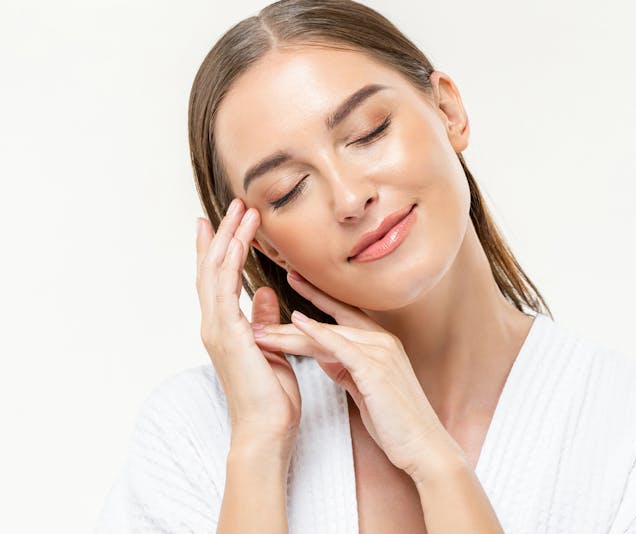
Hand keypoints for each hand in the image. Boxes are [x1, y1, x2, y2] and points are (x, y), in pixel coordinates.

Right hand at [195, 198, 300, 458]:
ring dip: (228, 237)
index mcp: (226, 328)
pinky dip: (231, 261)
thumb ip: (265, 319)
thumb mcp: (272, 347)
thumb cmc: (271, 395)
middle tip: (234, 203)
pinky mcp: (227, 334)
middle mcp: (215, 324)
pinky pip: (226, 288)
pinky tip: (239, 240)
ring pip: (215, 271)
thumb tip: (267, 293)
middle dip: (223, 233)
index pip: (220, 279)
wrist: (267, 428)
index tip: (228, 221)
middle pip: (212, 267)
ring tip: (242, 209)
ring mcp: (217, 328)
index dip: (222, 248)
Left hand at [253, 270, 465, 481]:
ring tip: (261, 330)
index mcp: (381, 343)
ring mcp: (381, 352)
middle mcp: (382, 341)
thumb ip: (347, 367)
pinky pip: (341, 346)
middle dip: (293, 316)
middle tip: (261, 305)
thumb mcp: (366, 387)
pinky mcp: (376, 368)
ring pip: (328, 334)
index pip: (343, 314)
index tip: (293, 281)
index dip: (316, 297)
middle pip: (330, 322)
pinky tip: (297, 322)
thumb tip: (324, 355)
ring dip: (290, 332)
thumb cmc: (395, 422)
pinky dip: (318, 333)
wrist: (423, 445)